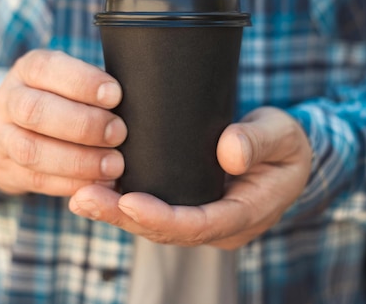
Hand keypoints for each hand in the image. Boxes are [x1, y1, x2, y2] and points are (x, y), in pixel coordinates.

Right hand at [0, 50, 127, 195]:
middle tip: (119, 133)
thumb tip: (134, 101)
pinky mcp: (6, 170)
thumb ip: (93, 89)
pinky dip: (72, 184)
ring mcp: (1, 138)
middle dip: (82, 124)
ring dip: (78, 160)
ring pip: (31, 150)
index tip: (115, 95)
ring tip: (114, 165)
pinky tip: (100, 184)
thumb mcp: (68, 82)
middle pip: (35, 111)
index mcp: (28, 70)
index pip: (47, 68)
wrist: (11, 130)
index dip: (82, 82)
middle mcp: (8, 100)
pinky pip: (37, 180)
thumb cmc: (60, 100)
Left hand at [69, 107, 311, 249]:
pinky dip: (124, 204)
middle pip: (166, 231)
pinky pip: (154, 212)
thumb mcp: (283, 135)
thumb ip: (259, 141)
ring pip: (154, 226)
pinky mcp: (189, 205)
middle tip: (83, 198)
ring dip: (115, 212)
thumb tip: (228, 152)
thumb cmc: (286, 145)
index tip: (128, 201)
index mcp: (244, 215)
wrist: (286, 154)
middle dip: (123, 218)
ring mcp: (202, 218)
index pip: (197, 225)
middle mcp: (218, 226)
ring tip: (79, 196)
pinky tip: (93, 189)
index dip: (161, 217)